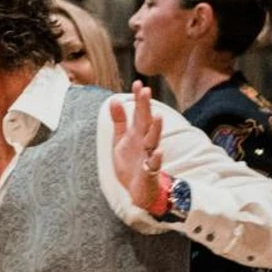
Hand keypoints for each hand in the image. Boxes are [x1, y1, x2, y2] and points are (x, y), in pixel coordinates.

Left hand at [109, 81, 166, 212]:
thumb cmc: (131, 162)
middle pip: (146, 122)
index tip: (137, 82)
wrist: (139, 189)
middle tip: (146, 90)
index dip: (138, 99)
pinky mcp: (149, 171)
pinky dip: (156, 157)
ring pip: (154, 140)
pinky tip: (157, 151)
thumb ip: (119, 121)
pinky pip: (154, 164)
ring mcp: (149, 156)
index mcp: (138, 134)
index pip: (139, 113)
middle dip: (146, 107)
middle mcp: (145, 142)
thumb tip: (114, 100)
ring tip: (157, 116)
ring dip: (156, 128)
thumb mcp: (121, 140)